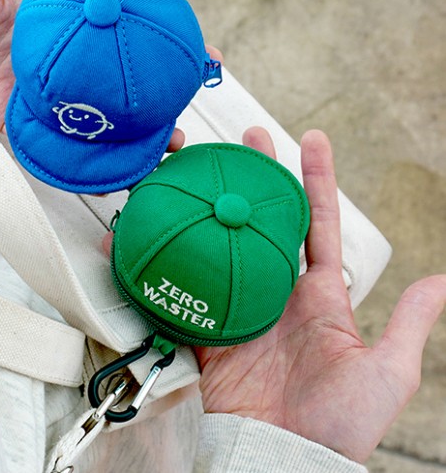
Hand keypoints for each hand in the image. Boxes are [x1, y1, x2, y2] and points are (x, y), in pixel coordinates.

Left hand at [0, 0, 219, 133]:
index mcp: (44, 10)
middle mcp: (52, 51)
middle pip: (117, 56)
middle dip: (163, 60)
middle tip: (204, 64)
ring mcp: (41, 87)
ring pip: (103, 101)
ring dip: (142, 113)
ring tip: (177, 122)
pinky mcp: (21, 120)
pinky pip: (67, 133)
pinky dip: (99, 144)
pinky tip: (129, 150)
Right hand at [194, 127, 445, 462]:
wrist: (286, 458)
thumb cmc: (340, 423)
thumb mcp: (385, 370)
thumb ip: (409, 323)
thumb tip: (441, 280)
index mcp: (318, 295)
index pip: (317, 223)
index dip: (315, 181)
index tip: (311, 141)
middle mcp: (277, 292)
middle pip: (265, 220)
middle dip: (259, 177)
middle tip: (248, 139)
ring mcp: (240, 306)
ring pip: (225, 243)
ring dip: (214, 206)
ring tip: (203, 169)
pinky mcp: (209, 327)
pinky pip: (187, 288)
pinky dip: (173, 262)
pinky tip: (162, 233)